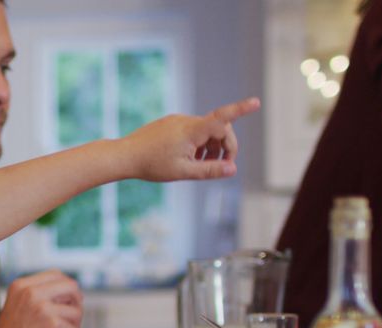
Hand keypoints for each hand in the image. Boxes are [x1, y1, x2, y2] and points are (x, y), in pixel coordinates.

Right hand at [0, 270, 82, 327]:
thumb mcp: (19, 308)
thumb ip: (40, 296)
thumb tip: (73, 292)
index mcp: (21, 286)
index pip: (57, 275)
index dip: (67, 290)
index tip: (66, 306)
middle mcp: (31, 292)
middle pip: (72, 287)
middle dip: (76, 305)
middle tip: (69, 322)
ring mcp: (43, 308)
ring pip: (76, 312)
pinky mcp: (54, 326)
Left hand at [126, 97, 260, 181]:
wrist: (125, 156)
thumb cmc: (153, 165)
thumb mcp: (184, 172)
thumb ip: (210, 170)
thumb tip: (233, 169)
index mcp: (192, 130)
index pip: (222, 118)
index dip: (241, 109)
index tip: (256, 102)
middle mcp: (187, 121)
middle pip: (219, 129)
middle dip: (226, 147)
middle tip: (223, 167)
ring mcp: (178, 121)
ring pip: (206, 131)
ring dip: (211, 148)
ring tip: (202, 166)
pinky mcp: (171, 124)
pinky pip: (192, 131)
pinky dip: (199, 144)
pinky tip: (190, 159)